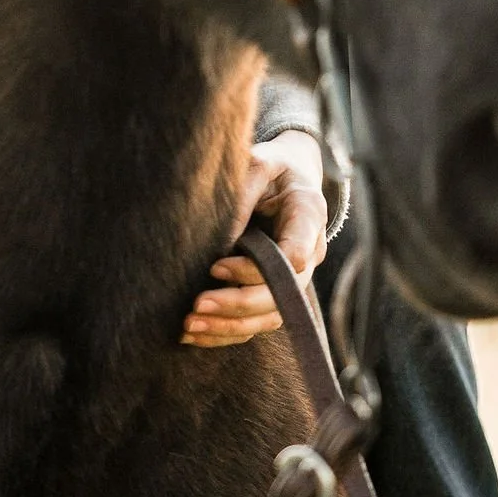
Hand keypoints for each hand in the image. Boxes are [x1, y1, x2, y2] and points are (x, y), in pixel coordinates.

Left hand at [183, 130, 327, 349]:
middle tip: (196, 306)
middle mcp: (309, 252)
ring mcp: (296, 277)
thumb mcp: (260, 163)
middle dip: (237, 305)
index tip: (215, 266)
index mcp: (308, 216)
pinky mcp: (276, 289)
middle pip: (280, 295)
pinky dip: (227, 332)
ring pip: (269, 317)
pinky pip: (257, 322)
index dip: (254, 269)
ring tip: (188, 326)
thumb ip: (243, 191)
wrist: (290, 178)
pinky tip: (195, 334)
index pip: (294, 257)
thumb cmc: (273, 167)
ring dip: (229, 326)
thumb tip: (221, 236)